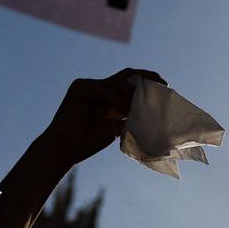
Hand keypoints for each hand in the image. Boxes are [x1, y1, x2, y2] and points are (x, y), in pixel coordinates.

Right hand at [33, 69, 166, 171]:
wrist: (64, 150)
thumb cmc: (87, 142)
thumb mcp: (116, 126)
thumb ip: (128, 115)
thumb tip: (150, 111)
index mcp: (105, 94)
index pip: (128, 81)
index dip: (146, 80)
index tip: (164, 84)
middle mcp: (96, 86)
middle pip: (125, 76)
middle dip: (144, 79)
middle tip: (161, 85)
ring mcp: (87, 85)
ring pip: (117, 84)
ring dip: (131, 96)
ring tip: (141, 110)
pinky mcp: (80, 87)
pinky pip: (105, 90)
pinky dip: (118, 99)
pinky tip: (127, 110)